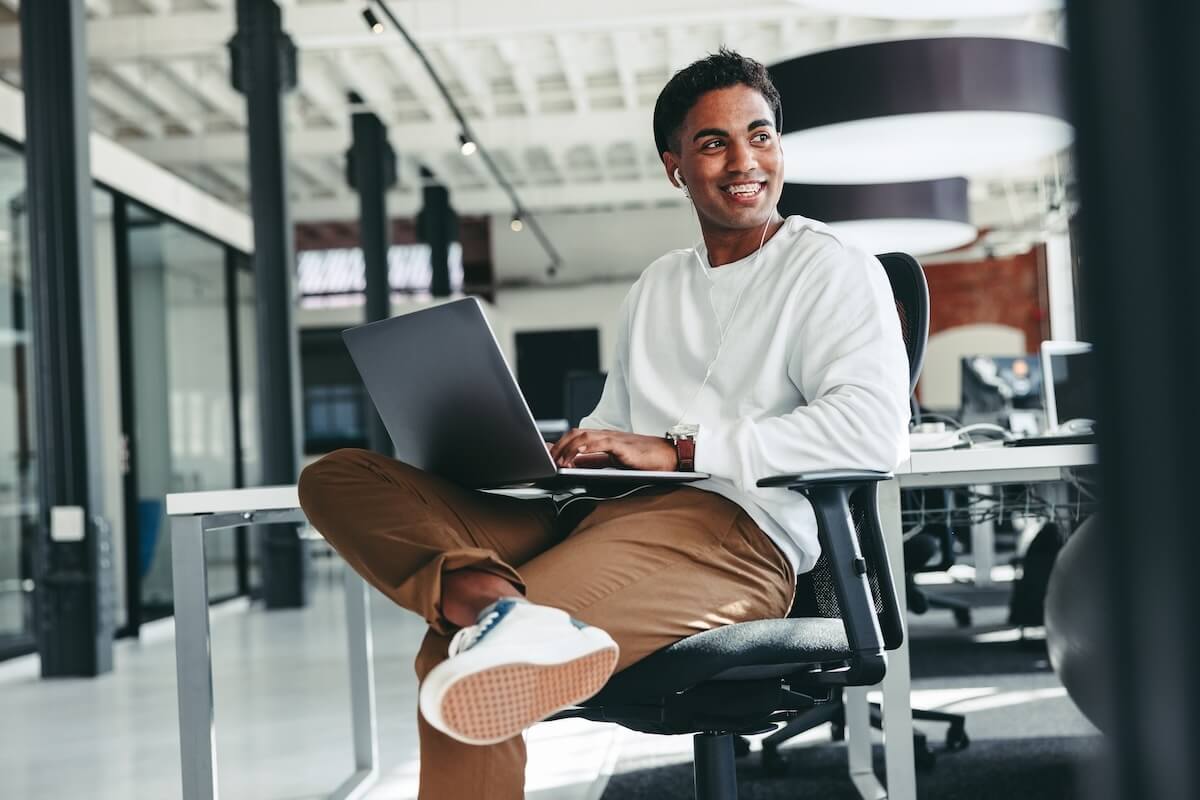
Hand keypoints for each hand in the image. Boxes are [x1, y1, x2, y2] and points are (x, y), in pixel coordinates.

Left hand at [549, 428, 677, 470]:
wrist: (669, 457)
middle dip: (558, 446)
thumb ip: (595, 461)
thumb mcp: (614, 462)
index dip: (559, 443)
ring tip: (557, 461)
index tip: (546, 454)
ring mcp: (614, 439)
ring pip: (583, 436)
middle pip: (575, 433)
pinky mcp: (621, 445)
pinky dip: (583, 448)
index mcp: (603, 439)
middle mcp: (606, 435)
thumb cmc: (645, 461)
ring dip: (567, 448)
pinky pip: (599, 443)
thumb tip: (574, 465)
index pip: (576, 436)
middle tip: (548, 460)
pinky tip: (574, 457)